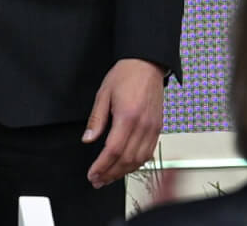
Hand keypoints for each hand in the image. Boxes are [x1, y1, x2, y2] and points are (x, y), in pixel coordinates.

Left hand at [83, 58, 165, 186]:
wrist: (147, 65)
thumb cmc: (126, 75)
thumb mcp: (103, 93)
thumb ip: (96, 119)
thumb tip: (88, 138)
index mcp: (127, 116)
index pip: (113, 150)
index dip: (102, 166)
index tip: (92, 173)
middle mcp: (143, 125)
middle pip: (127, 159)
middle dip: (111, 173)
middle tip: (97, 180)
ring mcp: (153, 128)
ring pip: (139, 159)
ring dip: (123, 172)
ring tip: (108, 177)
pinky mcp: (158, 128)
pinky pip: (148, 152)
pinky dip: (137, 163)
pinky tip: (126, 166)